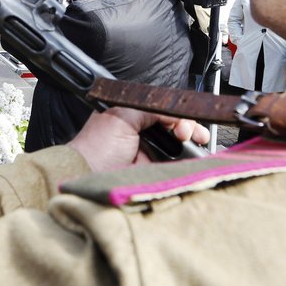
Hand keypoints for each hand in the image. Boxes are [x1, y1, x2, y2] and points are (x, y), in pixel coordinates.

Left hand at [67, 108, 208, 172]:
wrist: (89, 175)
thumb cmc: (98, 145)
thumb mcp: (125, 116)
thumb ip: (152, 109)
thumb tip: (175, 112)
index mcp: (134, 114)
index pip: (165, 110)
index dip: (178, 114)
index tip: (185, 121)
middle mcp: (143, 132)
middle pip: (176, 126)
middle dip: (188, 127)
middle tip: (190, 134)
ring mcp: (150, 152)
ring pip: (179, 145)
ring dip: (190, 142)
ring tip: (195, 142)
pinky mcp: (154, 171)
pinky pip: (176, 163)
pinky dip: (187, 160)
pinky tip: (194, 156)